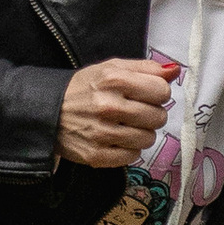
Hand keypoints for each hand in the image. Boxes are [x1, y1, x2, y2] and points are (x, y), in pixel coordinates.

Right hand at [58, 58, 178, 169]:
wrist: (48, 112)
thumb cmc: (84, 89)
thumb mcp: (111, 68)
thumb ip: (146, 68)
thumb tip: (174, 70)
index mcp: (113, 80)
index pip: (162, 90)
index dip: (157, 92)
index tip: (146, 94)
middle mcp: (108, 106)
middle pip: (158, 117)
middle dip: (151, 114)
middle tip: (135, 111)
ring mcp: (102, 133)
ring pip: (148, 138)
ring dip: (141, 133)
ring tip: (125, 126)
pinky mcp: (97, 155)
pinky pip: (133, 156)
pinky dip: (128, 149)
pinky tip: (116, 139)